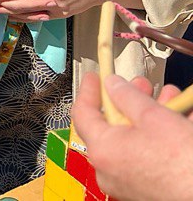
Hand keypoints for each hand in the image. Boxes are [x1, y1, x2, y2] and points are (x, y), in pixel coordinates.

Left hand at [72, 72, 192, 200]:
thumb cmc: (182, 164)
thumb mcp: (153, 116)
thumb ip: (127, 96)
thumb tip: (112, 85)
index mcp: (102, 151)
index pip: (83, 113)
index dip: (90, 90)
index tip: (95, 78)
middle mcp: (109, 170)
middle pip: (112, 125)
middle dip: (130, 101)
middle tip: (142, 86)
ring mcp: (126, 182)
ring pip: (132, 139)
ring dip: (149, 116)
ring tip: (170, 101)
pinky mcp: (144, 188)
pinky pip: (144, 155)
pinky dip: (157, 138)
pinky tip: (177, 122)